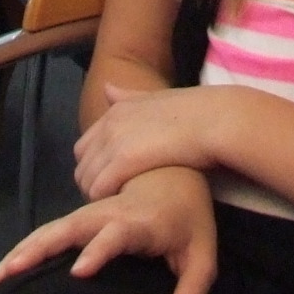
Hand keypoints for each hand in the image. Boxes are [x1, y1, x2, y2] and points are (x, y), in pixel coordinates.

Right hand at [0, 165, 218, 293]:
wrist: (176, 170)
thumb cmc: (189, 216)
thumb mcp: (202, 252)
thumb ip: (193, 288)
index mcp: (140, 221)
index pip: (117, 234)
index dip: (99, 250)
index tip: (78, 272)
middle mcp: (111, 213)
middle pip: (71, 227)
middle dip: (41, 249)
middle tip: (11, 273)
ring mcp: (93, 211)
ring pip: (55, 227)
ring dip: (25, 249)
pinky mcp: (83, 216)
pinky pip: (53, 230)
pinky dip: (28, 246)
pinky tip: (6, 268)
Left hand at [73, 83, 233, 198]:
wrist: (212, 120)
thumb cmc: (193, 113)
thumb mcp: (155, 98)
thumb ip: (128, 96)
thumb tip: (107, 88)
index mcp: (116, 110)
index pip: (84, 147)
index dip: (95, 167)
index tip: (113, 180)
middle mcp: (109, 124)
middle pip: (81, 166)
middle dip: (93, 183)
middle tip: (116, 197)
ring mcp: (113, 142)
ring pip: (86, 180)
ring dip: (99, 195)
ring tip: (121, 205)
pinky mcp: (122, 162)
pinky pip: (97, 189)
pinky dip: (105, 200)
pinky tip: (125, 204)